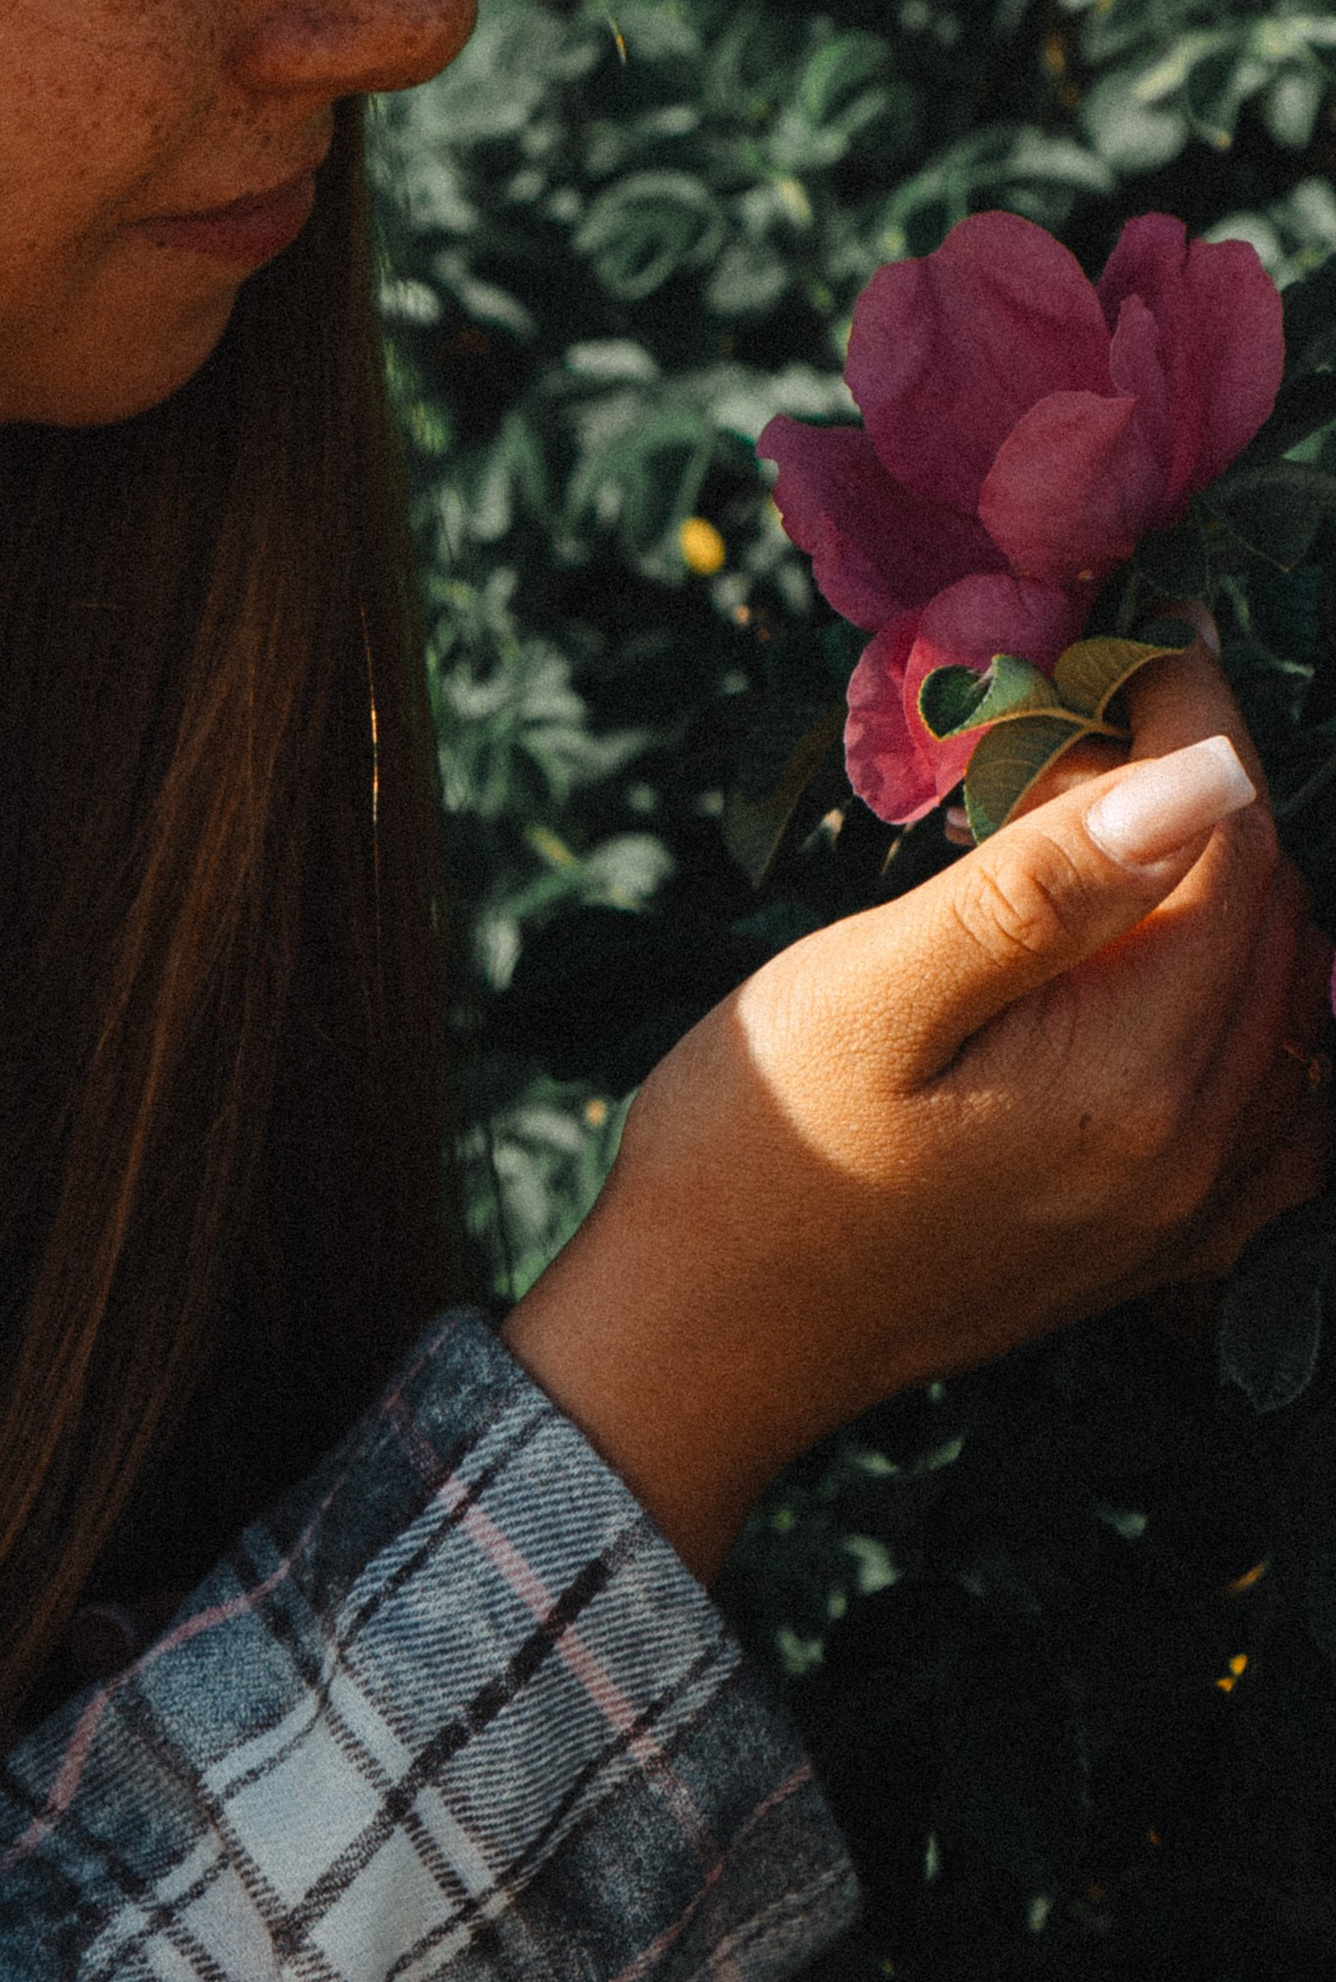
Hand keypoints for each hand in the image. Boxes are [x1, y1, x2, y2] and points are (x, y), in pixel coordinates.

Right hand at [502, 648, 1329, 1581]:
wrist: (703, 1337)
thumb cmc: (755, 1150)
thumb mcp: (872, 991)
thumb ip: (1043, 885)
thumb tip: (1208, 771)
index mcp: (1135, 1079)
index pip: (1234, 848)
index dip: (1192, 722)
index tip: (1123, 644)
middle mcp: (1199, 1153)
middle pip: (1268, 914)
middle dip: (1190, 798)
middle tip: (1062, 737)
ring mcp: (1190, 1210)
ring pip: (1281, 994)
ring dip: (1211, 891)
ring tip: (1081, 842)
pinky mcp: (1162, 1241)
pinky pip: (1277, 1102)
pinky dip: (1245, 1009)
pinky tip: (1158, 975)